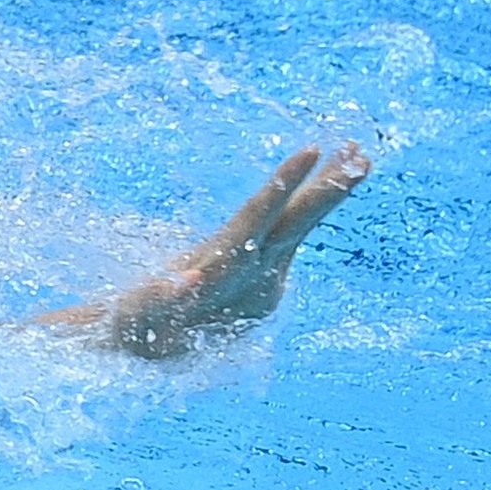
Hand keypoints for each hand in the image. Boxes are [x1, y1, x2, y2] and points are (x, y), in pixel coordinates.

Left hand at [52, 145, 371, 357]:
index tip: (311, 151)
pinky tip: (336, 188)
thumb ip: (161, 297)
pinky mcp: (264, 286)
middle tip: (358, 150)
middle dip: (325, 186)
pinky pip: (292, 246)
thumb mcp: (140, 314)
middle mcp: (243, 256)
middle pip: (290, 215)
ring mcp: (256, 268)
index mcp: (219, 259)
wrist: (136, 339)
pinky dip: (312, 219)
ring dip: (326, 194)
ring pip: (298, 225)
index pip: (257, 214)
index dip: (283, 185)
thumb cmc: (130, 324)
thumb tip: (185, 279)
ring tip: (359, 162)